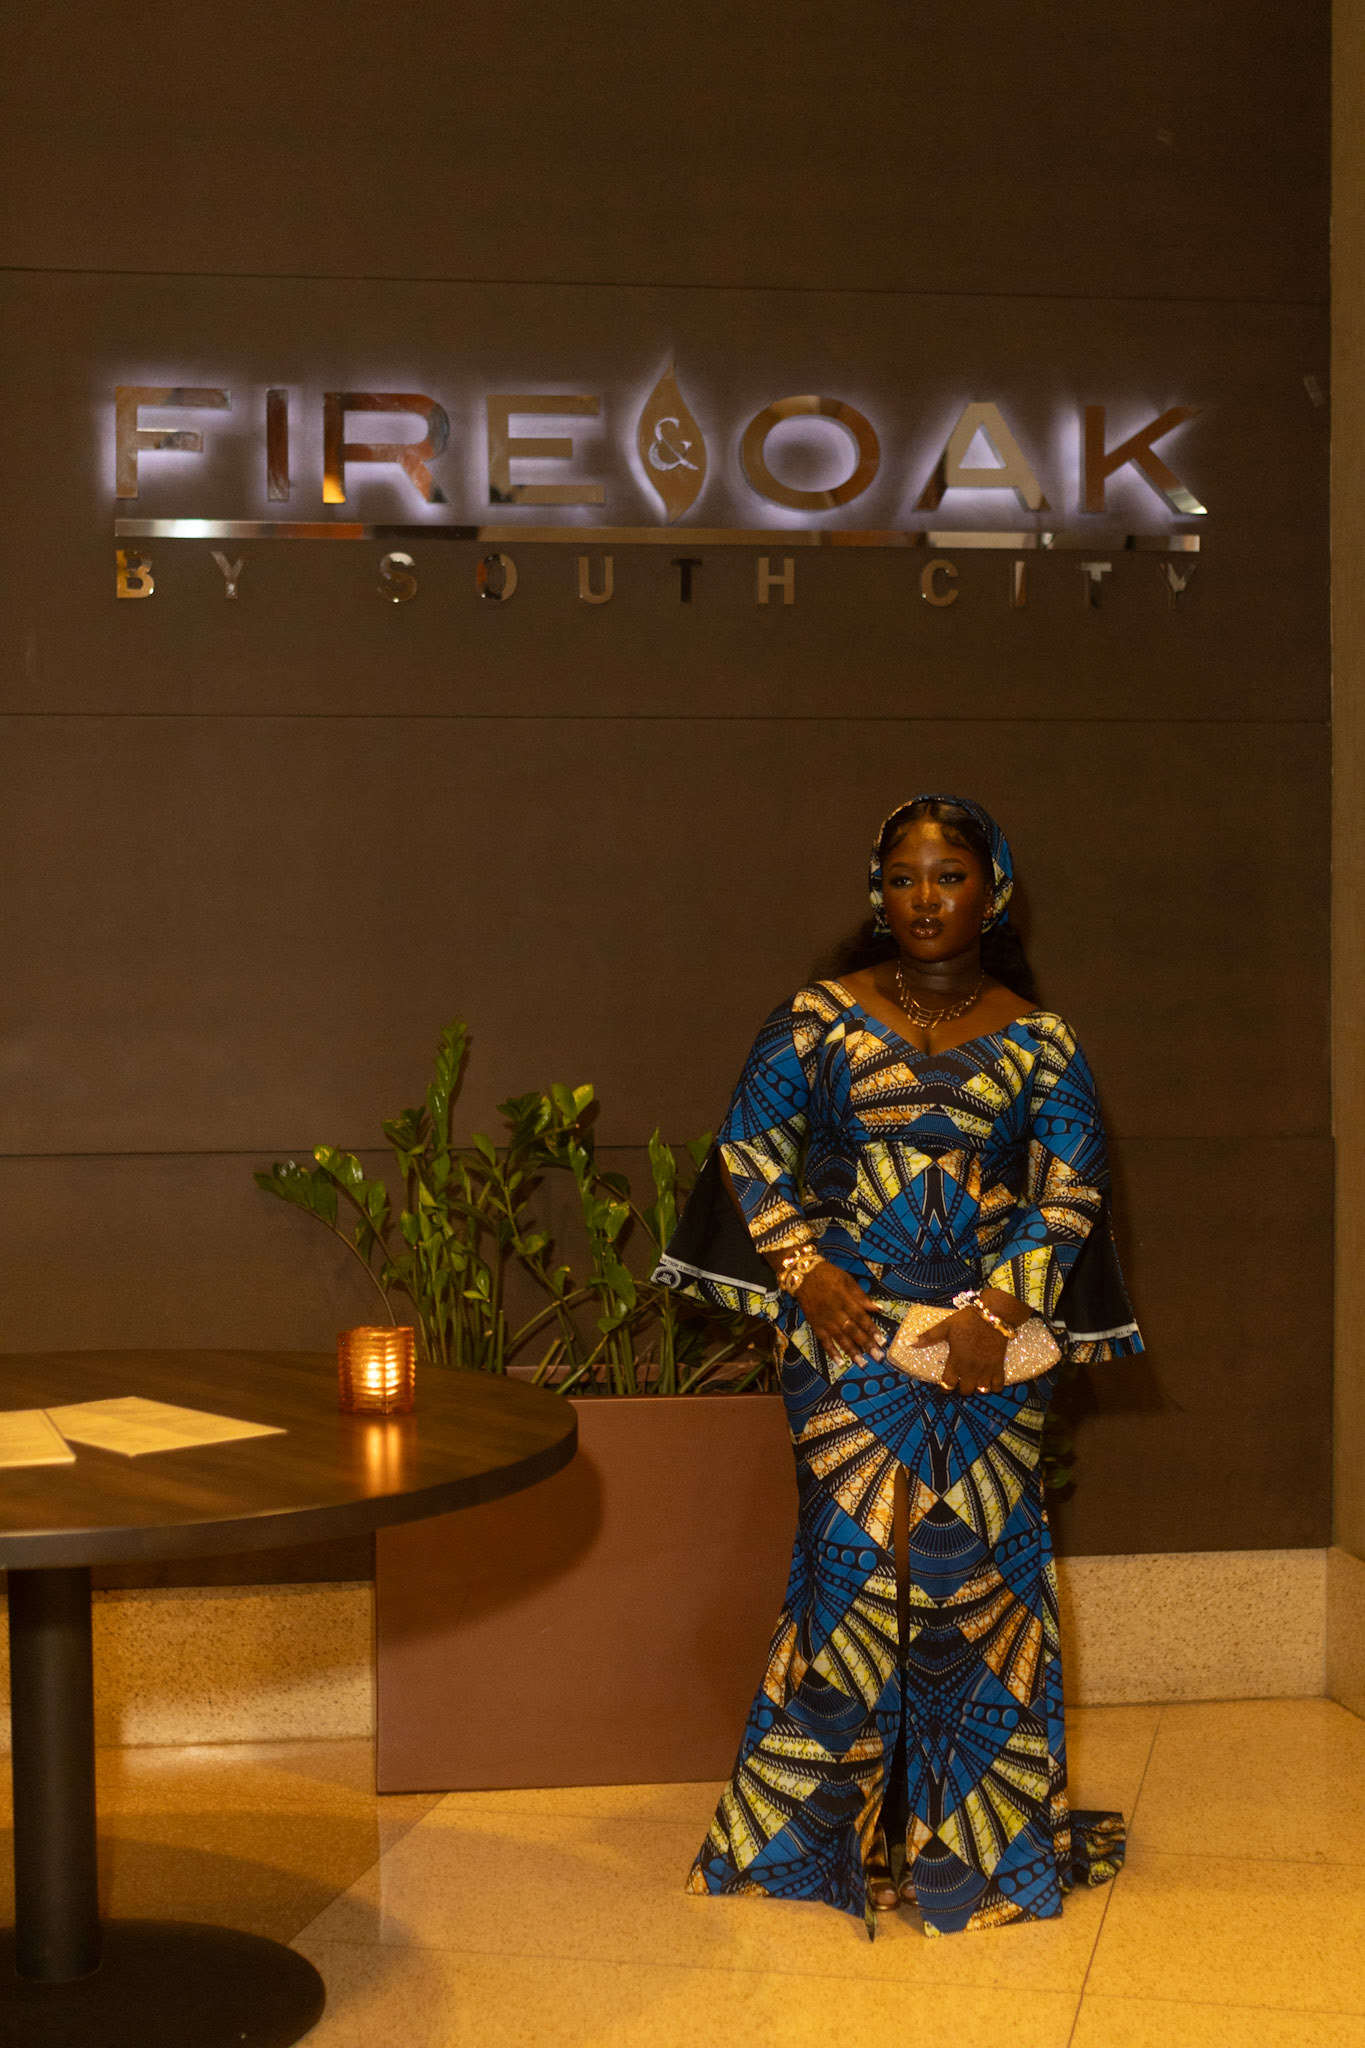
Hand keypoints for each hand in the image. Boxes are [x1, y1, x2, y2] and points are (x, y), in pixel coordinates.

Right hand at [794, 1262, 885, 1365]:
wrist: (802, 1275)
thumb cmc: (828, 1275)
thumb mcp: (847, 1280)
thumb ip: (861, 1296)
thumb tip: (878, 1308)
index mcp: (845, 1300)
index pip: (861, 1318)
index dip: (872, 1330)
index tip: (882, 1341)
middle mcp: (835, 1313)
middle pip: (853, 1331)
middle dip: (866, 1344)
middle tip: (878, 1357)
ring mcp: (824, 1321)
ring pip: (840, 1339)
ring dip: (852, 1352)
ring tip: (862, 1363)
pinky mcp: (815, 1325)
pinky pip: (824, 1341)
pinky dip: (831, 1352)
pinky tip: (839, 1363)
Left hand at [912, 1289, 1030, 1394]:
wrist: (993, 1315)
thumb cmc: (967, 1321)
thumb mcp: (946, 1326)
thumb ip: (929, 1337)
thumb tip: (909, 1343)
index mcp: (956, 1360)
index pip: (948, 1384)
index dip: (944, 1389)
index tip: (943, 1388)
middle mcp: (971, 1368)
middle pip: (965, 1391)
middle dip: (961, 1390)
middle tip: (959, 1384)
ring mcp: (986, 1369)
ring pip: (981, 1390)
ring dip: (976, 1389)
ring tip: (973, 1382)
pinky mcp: (999, 1366)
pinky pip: (998, 1386)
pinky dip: (994, 1387)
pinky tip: (989, 1381)